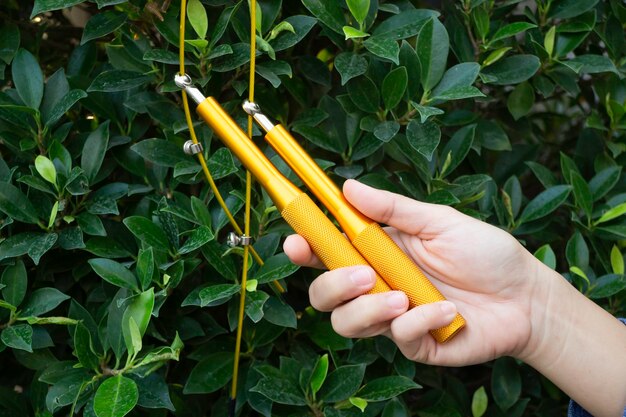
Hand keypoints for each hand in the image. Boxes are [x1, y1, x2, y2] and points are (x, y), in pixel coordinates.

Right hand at [284, 180, 542, 365]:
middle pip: (324, 294)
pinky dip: (417, 323)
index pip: (327, 252)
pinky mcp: (415, 344)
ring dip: (368, 310)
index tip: (296, 242)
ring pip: (348, 323)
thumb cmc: (484, 253)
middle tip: (362, 275)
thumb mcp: (439, 221)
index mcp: (377, 251)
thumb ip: (393, 208)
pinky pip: (397, 339)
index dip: (305, 248)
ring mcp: (393, 317)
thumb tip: (348, 186)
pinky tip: (445, 311)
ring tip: (402, 297)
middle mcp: (377, 285)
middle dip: (332, 286)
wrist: (527, 295)